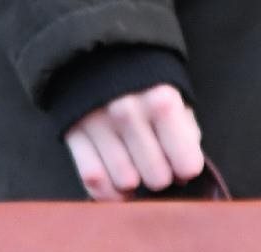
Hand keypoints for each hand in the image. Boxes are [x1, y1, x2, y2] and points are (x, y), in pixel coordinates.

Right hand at [63, 85, 205, 200]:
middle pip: (157, 179)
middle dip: (160, 176)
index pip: (187, 165)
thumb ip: (185, 132)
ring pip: (126, 184)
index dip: (186, 168)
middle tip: (154, 161)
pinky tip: (115, 185)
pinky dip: (107, 191)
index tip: (180, 162)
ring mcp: (98, 124)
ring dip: (133, 183)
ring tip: (133, 166)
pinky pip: (94, 181)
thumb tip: (183, 174)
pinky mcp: (74, 134)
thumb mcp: (175, 95)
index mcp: (161, 100)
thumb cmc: (145, 81)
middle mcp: (128, 113)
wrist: (96, 51)